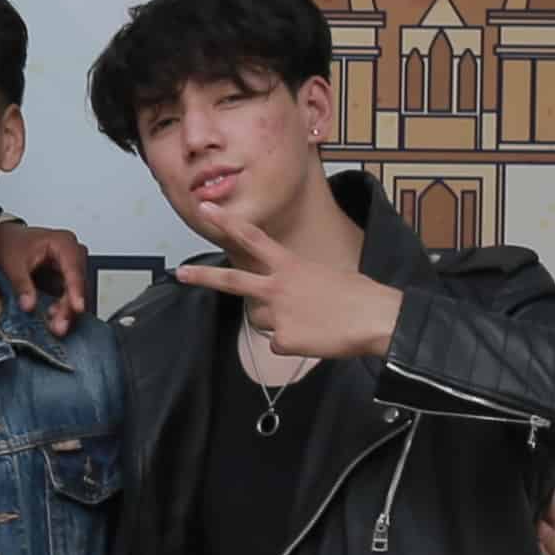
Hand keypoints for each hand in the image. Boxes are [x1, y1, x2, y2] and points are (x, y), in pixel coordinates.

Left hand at [0, 217, 88, 326]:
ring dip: (66, 310)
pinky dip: (62, 308)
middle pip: (78, 284)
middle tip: (60, 325)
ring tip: (55, 326)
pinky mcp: (65, 278)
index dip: (76, 290)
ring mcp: (70, 266)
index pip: (74, 269)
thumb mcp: (12, 263)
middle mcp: (72, 253)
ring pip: (76, 292)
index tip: (77, 307)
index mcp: (63, 242)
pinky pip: (69, 296)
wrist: (3, 240)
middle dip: (69, 307)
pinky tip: (53, 319)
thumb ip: (21, 284)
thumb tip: (29, 305)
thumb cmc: (10, 243)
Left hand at [172, 209, 399, 364]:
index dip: (227, 223)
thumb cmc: (355, 296)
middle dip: (203, 278)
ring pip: (263, 320)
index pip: (252, 238)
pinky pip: (278, 344)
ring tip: (311, 320)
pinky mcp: (283, 338)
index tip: (206, 210)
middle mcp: (277, 286)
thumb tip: (282, 301)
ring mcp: (278, 312)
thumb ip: (294, 283)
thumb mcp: (321, 275)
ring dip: (281, 323)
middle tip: (180, 273)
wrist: (374, 318)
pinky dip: (294, 344)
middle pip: (233, 281)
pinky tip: (315, 337)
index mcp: (289, 265)